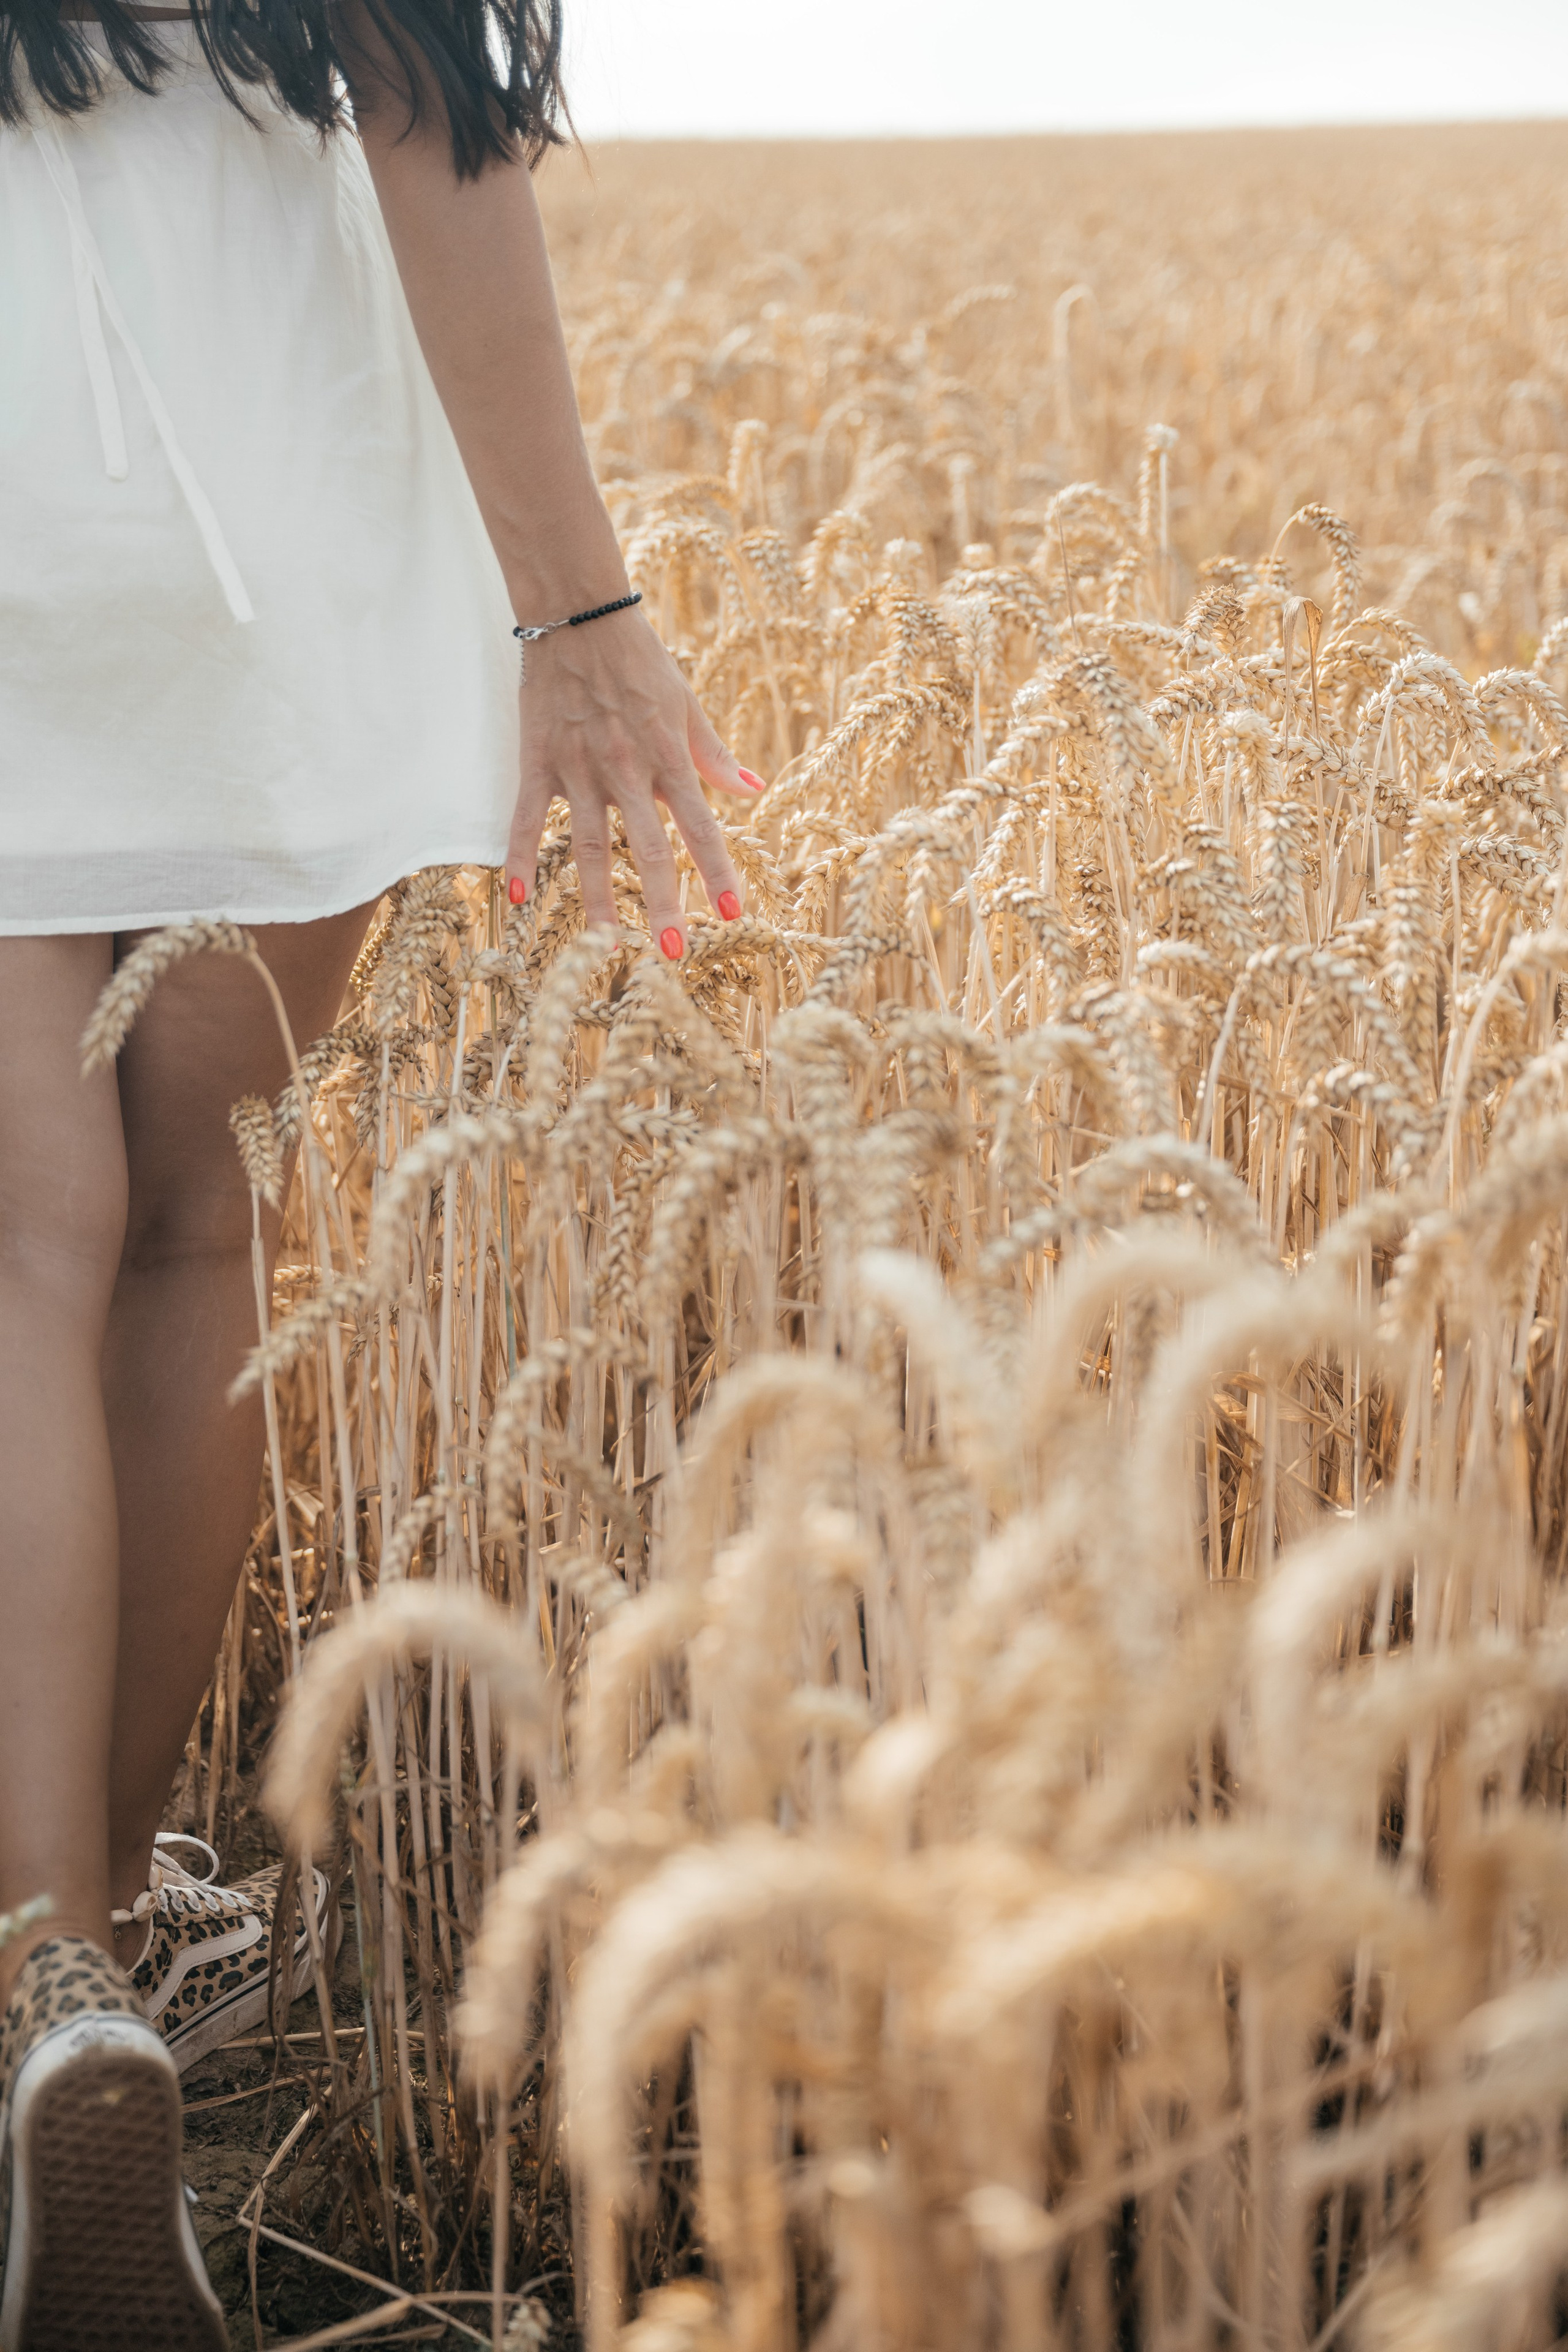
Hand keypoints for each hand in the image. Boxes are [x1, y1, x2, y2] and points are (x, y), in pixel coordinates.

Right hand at [505, 612, 764, 956]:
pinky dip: (521, 855)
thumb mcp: (688, 704)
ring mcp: (581, 769)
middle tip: (674, 952)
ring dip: (599, 898)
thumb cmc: (641, 660)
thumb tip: (754, 791)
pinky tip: (518, 897)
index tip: (731, 914)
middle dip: (663, 903)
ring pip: (591, 845)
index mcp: (669, 758)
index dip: (717, 873)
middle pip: (649, 849)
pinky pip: (528, 816)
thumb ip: (715, 755)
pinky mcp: (540, 760)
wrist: (581, 614)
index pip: (701, 827)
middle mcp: (628, 770)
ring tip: (607, 943)